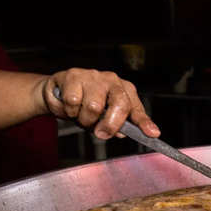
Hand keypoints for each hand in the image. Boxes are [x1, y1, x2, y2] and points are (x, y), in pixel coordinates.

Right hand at [42, 68, 159, 138]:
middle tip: (100, 133)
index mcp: (125, 91)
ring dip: (85, 119)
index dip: (144, 122)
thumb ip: (117, 126)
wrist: (58, 93)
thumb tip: (122, 133)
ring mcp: (94, 77)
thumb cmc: (86, 104)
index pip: (136, 109)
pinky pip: (74, 102)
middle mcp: (113, 81)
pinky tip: (70, 106)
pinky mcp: (74, 76)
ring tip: (81, 115)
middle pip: (120, 105)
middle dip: (110, 124)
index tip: (153, 134)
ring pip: (94, 107)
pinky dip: (70, 110)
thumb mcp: (105, 117)